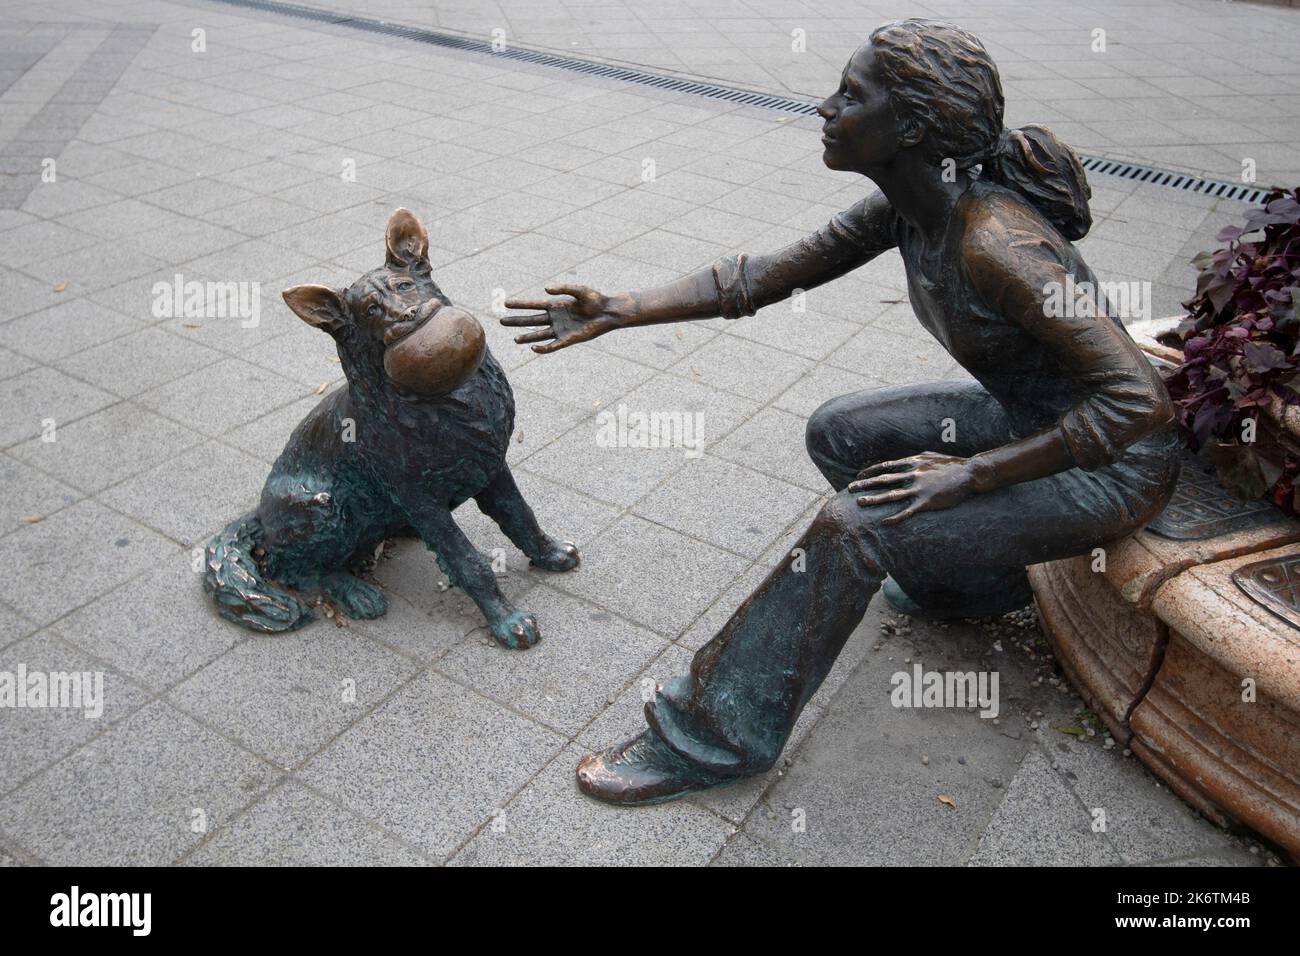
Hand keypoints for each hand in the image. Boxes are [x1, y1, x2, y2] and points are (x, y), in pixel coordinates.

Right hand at [500, 284, 626, 353]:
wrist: (607, 312)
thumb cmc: (595, 299)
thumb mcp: (579, 290)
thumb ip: (562, 288)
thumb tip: (545, 290)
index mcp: (555, 305)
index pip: (533, 305)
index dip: (520, 304)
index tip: (506, 303)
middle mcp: (555, 318)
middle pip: (531, 320)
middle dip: (517, 321)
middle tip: (501, 321)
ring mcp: (560, 329)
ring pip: (539, 334)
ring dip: (527, 336)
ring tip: (515, 339)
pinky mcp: (568, 339)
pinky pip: (553, 345)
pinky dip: (543, 348)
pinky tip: (534, 348)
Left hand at [847, 451, 978, 524]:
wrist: (969, 473)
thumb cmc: (952, 464)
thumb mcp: (930, 456)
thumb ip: (916, 458)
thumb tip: (905, 459)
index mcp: (913, 462)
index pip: (885, 466)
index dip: (870, 471)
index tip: (858, 476)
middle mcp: (913, 474)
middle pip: (883, 480)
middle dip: (865, 484)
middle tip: (849, 489)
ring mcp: (919, 488)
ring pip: (891, 495)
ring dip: (874, 499)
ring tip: (860, 503)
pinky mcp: (927, 501)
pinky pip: (908, 511)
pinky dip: (895, 517)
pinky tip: (884, 522)